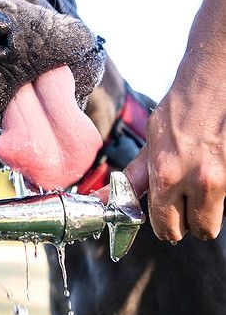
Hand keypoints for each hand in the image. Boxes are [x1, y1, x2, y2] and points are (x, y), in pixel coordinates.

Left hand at [125, 57, 225, 241]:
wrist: (212, 84)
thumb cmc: (180, 112)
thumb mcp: (150, 146)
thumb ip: (132, 180)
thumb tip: (102, 200)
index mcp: (167, 175)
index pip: (167, 228)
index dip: (166, 227)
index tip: (168, 219)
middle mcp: (199, 180)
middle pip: (200, 230)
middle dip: (192, 221)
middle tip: (187, 202)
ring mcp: (225, 178)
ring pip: (218, 216)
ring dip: (210, 205)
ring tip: (202, 178)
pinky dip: (224, 191)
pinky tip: (215, 170)